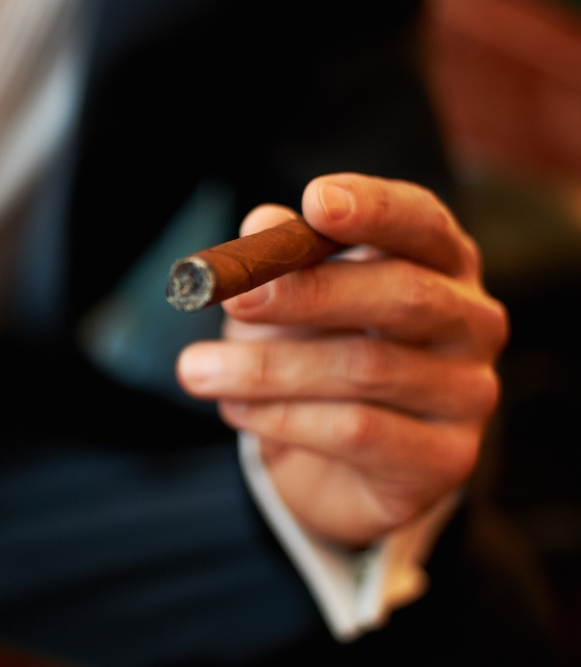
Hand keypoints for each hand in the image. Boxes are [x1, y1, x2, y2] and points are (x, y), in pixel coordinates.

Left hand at [177, 174, 506, 545]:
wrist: (336, 466)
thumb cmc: (316, 356)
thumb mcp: (288, 303)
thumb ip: (280, 262)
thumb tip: (260, 223)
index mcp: (441, 263)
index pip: (422, 222)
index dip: (374, 208)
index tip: (315, 200)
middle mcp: (472, 322)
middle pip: (403, 295)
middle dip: (309, 293)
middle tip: (233, 298)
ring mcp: (468, 393)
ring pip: (365, 371)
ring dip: (266, 370)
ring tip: (194, 371)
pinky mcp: (445, 458)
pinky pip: (357, 432)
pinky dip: (283, 418)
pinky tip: (234, 410)